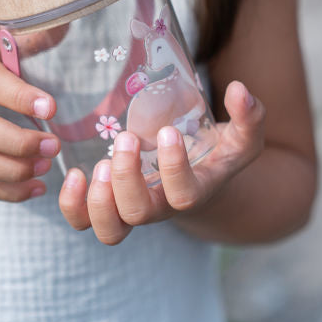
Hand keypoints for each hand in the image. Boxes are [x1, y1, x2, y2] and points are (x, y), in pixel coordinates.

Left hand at [58, 80, 263, 244]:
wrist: (195, 178)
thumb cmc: (215, 154)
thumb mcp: (240, 137)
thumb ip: (249, 117)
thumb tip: (241, 91)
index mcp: (192, 193)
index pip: (184, 196)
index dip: (174, 169)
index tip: (168, 132)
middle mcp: (159, 208)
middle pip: (139, 214)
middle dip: (127, 178)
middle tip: (126, 138)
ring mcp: (130, 210)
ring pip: (109, 230)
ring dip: (99, 200)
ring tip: (99, 164)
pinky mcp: (106, 205)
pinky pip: (82, 221)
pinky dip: (72, 205)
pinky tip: (75, 173)